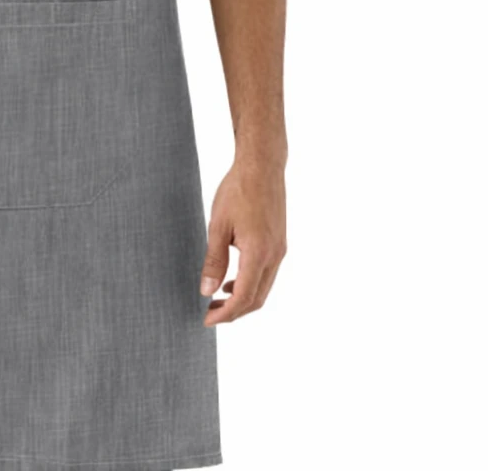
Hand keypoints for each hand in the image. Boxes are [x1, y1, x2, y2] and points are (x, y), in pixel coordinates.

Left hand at [200, 157, 285, 325]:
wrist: (262, 167)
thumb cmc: (238, 191)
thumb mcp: (218, 225)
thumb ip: (213, 261)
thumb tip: (207, 291)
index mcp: (258, 253)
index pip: (244, 298)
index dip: (225, 315)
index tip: (207, 320)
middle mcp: (274, 256)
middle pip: (257, 299)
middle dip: (234, 312)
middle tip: (209, 314)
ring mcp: (280, 250)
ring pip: (263, 288)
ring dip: (242, 299)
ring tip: (217, 300)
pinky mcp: (279, 243)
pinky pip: (267, 274)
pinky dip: (250, 284)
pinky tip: (231, 280)